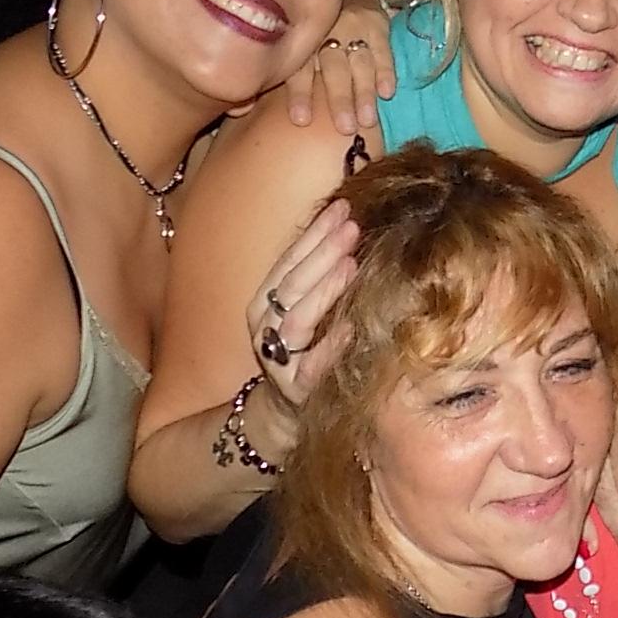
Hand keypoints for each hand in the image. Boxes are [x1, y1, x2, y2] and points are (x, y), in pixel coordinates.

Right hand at [252, 200, 361, 418]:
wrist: (290, 410)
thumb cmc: (307, 348)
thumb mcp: (306, 309)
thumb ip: (319, 276)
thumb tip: (351, 224)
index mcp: (265, 302)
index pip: (288, 260)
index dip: (314, 233)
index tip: (342, 207)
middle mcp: (265, 327)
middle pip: (291, 284)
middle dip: (322, 252)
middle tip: (352, 227)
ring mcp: (279, 359)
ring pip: (296, 320)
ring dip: (324, 290)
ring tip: (351, 265)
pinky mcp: (297, 388)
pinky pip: (314, 365)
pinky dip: (332, 345)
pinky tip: (353, 327)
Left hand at [282, 0, 396, 133]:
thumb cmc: (310, 18)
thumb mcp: (289, 35)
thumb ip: (277, 66)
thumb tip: (242, 108)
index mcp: (303, 38)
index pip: (300, 67)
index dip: (299, 93)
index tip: (300, 121)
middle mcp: (327, 32)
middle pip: (333, 68)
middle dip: (339, 99)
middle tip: (344, 128)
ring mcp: (354, 27)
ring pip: (359, 62)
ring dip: (364, 92)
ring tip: (367, 120)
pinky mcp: (377, 24)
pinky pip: (383, 49)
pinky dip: (385, 71)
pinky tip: (386, 92)